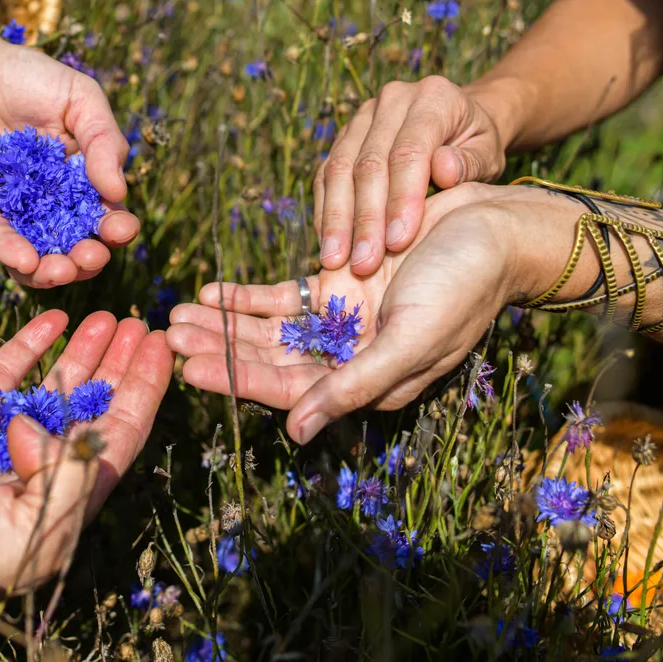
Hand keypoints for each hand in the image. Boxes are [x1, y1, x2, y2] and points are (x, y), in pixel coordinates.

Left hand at [0, 30, 139, 286]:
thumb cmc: (23, 75)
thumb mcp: (79, 99)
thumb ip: (104, 141)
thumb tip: (119, 192)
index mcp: (78, 178)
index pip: (102, 214)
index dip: (115, 228)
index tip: (121, 229)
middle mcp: (46, 200)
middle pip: (72, 243)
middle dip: (87, 258)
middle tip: (92, 255)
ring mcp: (9, 208)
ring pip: (34, 254)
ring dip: (51, 270)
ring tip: (62, 270)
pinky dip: (10, 251)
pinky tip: (26, 260)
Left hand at [169, 185, 572, 443]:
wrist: (495, 228)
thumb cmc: (465, 287)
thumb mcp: (412, 340)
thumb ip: (356, 385)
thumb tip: (299, 433)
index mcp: (367, 382)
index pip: (289, 390)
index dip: (236, 380)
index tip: (187, 369)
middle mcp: (348, 356)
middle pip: (268, 361)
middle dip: (217, 351)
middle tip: (166, 337)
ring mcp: (340, 318)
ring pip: (267, 329)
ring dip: (222, 324)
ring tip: (176, 316)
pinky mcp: (338, 281)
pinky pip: (282, 295)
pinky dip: (246, 296)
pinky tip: (210, 292)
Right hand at [314, 76, 507, 275]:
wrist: (460, 124)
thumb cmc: (477, 147)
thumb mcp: (490, 154)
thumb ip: (471, 163)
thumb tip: (443, 170)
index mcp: (433, 97)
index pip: (409, 152)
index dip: (401, 199)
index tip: (398, 243)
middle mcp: (392, 100)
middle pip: (368, 163)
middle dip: (364, 219)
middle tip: (363, 264)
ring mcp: (362, 117)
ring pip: (338, 170)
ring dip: (336, 220)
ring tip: (335, 261)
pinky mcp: (343, 137)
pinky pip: (325, 175)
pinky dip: (325, 212)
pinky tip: (328, 244)